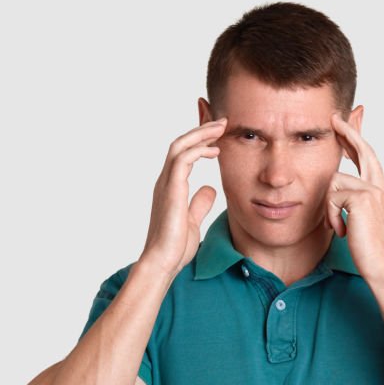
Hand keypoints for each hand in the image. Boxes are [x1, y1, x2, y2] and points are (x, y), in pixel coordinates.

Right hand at [140, 118, 225, 277]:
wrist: (162, 262)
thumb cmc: (175, 246)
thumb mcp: (193, 220)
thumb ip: (199, 203)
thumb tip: (210, 189)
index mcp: (170, 187)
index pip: (182, 154)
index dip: (199, 140)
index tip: (218, 135)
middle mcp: (165, 181)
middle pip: (180, 144)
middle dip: (201, 130)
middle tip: (222, 122)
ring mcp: (166, 184)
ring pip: (179, 146)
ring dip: (201, 134)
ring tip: (220, 128)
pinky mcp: (171, 190)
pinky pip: (182, 159)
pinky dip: (198, 150)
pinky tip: (215, 150)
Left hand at [324, 113, 383, 281]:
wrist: (382, 267)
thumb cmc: (370, 250)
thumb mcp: (362, 221)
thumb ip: (355, 202)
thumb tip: (339, 192)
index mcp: (381, 190)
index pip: (369, 157)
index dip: (358, 138)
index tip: (350, 120)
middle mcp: (380, 186)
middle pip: (363, 150)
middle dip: (348, 131)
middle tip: (333, 118)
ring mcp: (373, 191)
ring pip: (335, 181)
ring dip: (330, 207)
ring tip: (340, 228)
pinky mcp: (362, 198)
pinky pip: (332, 197)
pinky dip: (332, 216)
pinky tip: (342, 232)